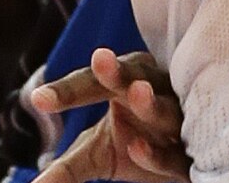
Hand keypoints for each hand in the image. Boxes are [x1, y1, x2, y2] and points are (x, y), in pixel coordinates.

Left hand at [32, 47, 190, 181]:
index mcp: (127, 83)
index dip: (69, 90)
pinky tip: (137, 148)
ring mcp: (176, 121)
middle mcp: (155, 91)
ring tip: (137, 92)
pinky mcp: (190, 153)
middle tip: (100, 59)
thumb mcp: (95, 153)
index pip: (93, 82)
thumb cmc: (134, 142)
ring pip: (165, 110)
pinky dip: (157, 153)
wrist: (181, 159)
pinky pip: (175, 153)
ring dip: (152, 103)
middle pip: (135, 78)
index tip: (38, 99)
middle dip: (118, 72)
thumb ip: (65, 168)